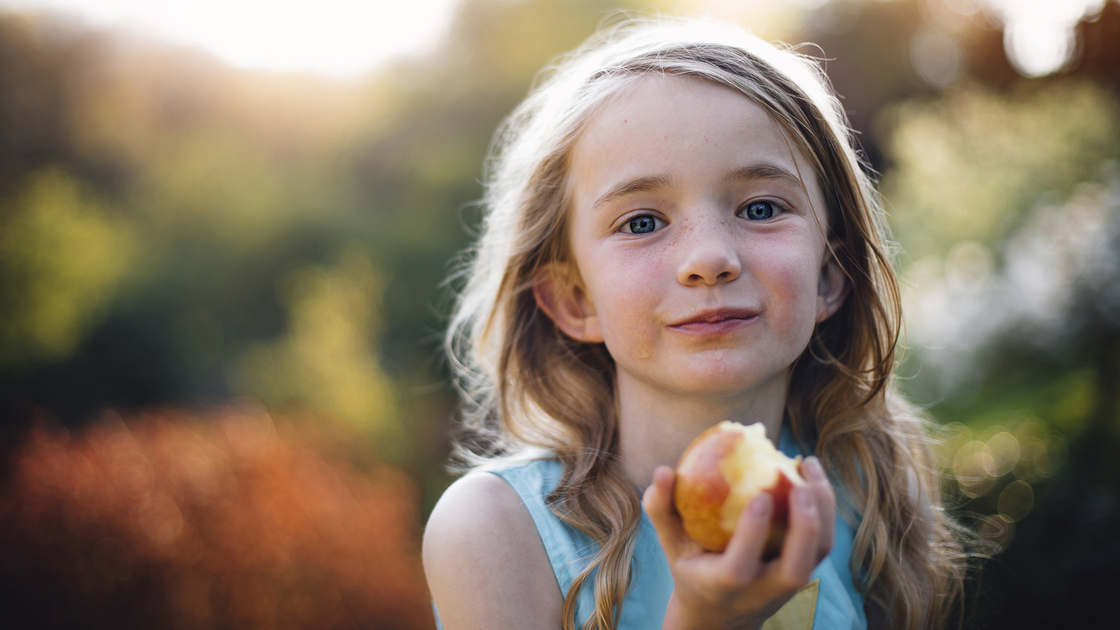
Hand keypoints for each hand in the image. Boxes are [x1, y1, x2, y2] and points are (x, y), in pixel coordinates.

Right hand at [643, 456, 835, 629]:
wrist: (719, 615)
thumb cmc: (691, 567)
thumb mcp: (670, 544)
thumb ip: (661, 509)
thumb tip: (663, 470)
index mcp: (724, 586)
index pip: (741, 566)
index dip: (753, 533)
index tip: (760, 496)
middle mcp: (761, 591)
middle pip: (795, 569)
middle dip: (804, 527)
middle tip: (799, 484)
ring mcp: (787, 586)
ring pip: (817, 554)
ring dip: (822, 510)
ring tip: (808, 464)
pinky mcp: (803, 574)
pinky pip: (822, 543)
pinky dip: (824, 508)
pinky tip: (811, 474)